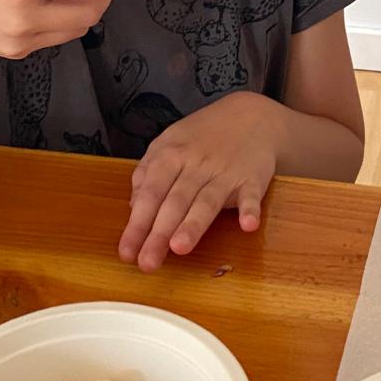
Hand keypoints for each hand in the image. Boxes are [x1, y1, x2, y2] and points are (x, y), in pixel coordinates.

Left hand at [117, 93, 280, 271]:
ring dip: (194, 224)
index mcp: (170, 156)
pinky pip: (251, 195)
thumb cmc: (203, 136)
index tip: (127, 252)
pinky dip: (250, 209)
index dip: (137, 224)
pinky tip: (247, 225)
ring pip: (207, 201)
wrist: (251, 116)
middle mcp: (196, 164)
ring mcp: (225, 172)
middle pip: (175, 202)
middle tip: (147, 263)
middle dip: (159, 234)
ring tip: (180, 248)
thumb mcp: (169, 144)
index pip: (150, 194)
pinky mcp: (253, 178)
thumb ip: (148, 173)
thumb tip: (133, 206)